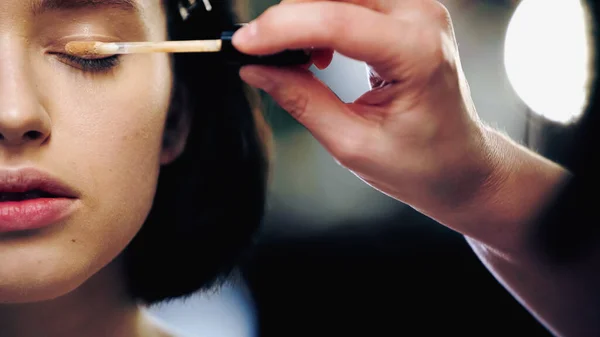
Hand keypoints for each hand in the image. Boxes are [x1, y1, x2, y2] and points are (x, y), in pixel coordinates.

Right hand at [232, 0, 501, 221]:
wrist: (461, 165)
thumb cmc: (422, 164)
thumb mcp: (352, 143)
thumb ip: (302, 100)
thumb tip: (256, 69)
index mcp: (417, 53)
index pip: (335, 21)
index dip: (281, 29)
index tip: (243, 45)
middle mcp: (422, 17)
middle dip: (290, 16)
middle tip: (262, 52)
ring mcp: (419, 9)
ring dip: (306, 14)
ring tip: (298, 58)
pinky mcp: (409, 13)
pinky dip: (323, 15)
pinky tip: (320, 50)